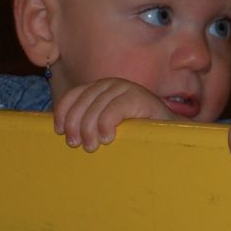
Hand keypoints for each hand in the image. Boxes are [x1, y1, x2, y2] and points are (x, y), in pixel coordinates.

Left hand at [53, 78, 173, 151]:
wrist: (170, 133)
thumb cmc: (136, 133)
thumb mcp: (108, 126)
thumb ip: (89, 123)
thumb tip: (64, 133)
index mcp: (100, 89)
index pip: (73, 96)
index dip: (63, 113)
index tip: (60, 132)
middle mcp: (110, 84)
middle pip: (82, 102)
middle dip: (75, 125)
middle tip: (76, 144)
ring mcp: (125, 88)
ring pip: (95, 107)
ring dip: (89, 129)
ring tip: (92, 146)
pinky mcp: (138, 96)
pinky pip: (113, 109)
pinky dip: (106, 125)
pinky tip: (107, 138)